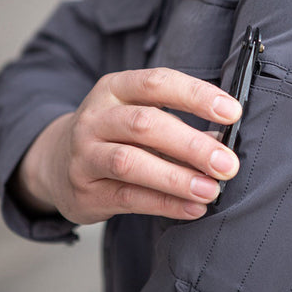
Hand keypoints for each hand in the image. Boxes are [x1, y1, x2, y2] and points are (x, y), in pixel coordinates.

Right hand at [14, 68, 241, 223]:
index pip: (157, 83)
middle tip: (227, 163)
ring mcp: (85, 154)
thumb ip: (180, 126)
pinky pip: (129, 198)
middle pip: (145, 124)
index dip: (196, 95)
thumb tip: (225, 142)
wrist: (59, 163)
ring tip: (211, 190)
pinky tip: (193, 208)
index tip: (232, 112)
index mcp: (115, 89)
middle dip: (191, 144)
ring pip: (131, 162)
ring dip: (177, 178)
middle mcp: (96, 117)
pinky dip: (165, 204)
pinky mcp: (86, 190)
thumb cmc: (115, 136)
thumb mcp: (141, 118)